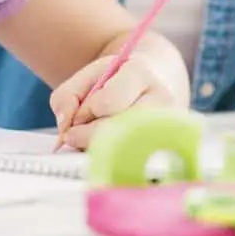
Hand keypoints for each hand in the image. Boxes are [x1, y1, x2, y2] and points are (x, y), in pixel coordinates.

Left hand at [49, 53, 174, 149]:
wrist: (155, 83)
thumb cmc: (117, 82)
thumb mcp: (88, 76)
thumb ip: (67, 97)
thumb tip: (65, 130)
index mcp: (140, 72)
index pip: (107, 102)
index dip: (87, 112)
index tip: (81, 113)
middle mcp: (162, 99)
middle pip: (119, 129)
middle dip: (89, 136)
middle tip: (77, 135)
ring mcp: (169, 126)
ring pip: (128, 150)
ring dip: (102, 149)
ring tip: (96, 140)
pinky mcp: (167, 149)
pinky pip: (135, 163)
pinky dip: (114, 161)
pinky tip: (110, 152)